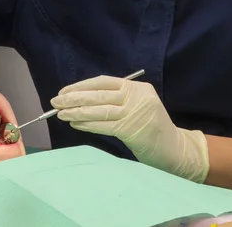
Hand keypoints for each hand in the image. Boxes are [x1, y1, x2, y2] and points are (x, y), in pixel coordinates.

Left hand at [51, 75, 208, 181]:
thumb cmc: (152, 128)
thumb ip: (117, 100)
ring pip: (99, 110)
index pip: (104, 82)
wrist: (175, 149)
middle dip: (74, 98)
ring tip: (61, 114)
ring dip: (77, 112)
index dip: (81, 86)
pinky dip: (87, 125)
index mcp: (137, 87)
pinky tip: (75, 124)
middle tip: (55, 102)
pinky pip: (103, 125)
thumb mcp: (138, 106)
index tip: (64, 91)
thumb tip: (81, 99)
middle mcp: (137, 96)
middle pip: (99, 95)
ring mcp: (135, 112)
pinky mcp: (132, 129)